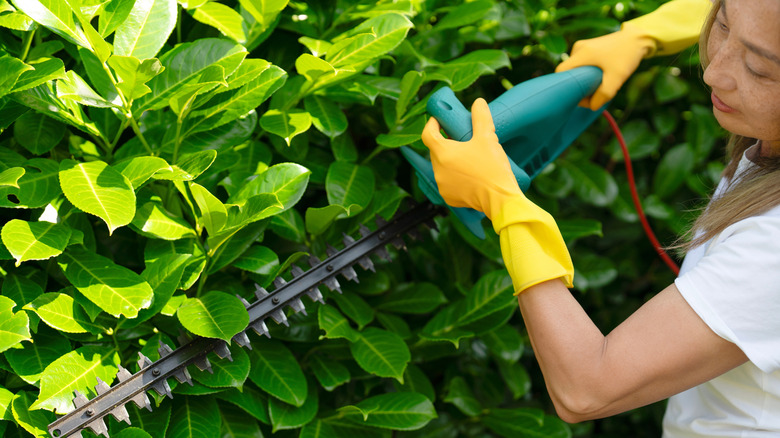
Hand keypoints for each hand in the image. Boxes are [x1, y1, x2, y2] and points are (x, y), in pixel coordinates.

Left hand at [421, 98, 521, 220]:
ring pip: (441, 167)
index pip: (427, 134)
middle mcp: (438, 170)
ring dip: (450, 160)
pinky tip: (468, 174)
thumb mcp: (488, 138)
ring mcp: (442, 185)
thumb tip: (478, 103)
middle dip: (445, 143)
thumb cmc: (492, 168)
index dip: (432, 125)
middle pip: (435, 150)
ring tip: (468, 157)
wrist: (500, 199)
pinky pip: (447, 182)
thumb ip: (481, 118)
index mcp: (443, 153)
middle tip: (460, 138)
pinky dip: (454, 176)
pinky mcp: (449, 197)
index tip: (439, 121)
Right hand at [555, 24, 654, 110]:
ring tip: (599, 84)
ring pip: (576, 69)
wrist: (638, 38)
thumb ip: (603, 94)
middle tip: (593, 93)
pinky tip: (601, 76)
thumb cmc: (627, 56)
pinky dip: (588, 73)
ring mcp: (583, 46)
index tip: (580, 95)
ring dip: (584, 79)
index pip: (561, 72)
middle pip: (569, 72)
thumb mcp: (617, 78)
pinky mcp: (588, 47)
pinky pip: (582, 64)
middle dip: (578, 85)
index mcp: (581, 53)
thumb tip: (592, 106)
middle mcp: (578, 48)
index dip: (565, 86)